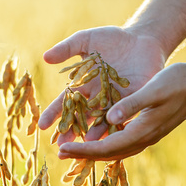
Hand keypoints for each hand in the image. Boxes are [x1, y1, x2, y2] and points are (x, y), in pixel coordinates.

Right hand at [39, 26, 166, 143]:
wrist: (143, 38)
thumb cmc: (113, 39)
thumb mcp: (87, 40)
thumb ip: (67, 48)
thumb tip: (46, 57)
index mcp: (85, 85)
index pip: (66, 102)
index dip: (54, 114)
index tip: (42, 125)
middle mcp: (98, 98)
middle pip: (81, 117)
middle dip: (71, 131)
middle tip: (61, 147)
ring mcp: (116, 102)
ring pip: (102, 121)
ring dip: (94, 134)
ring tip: (86, 146)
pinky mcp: (134, 101)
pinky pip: (125, 116)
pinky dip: (118, 125)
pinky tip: (113, 137)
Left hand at [57, 62, 185, 160]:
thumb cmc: (178, 82)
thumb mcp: (154, 89)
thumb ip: (132, 104)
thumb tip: (109, 117)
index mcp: (143, 130)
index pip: (107, 147)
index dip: (83, 150)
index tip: (63, 149)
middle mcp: (144, 138)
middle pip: (109, 153)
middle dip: (84, 154)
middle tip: (60, 152)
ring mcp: (148, 135)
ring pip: (116, 150)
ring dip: (94, 151)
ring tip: (75, 148)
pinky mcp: (149, 128)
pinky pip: (123, 142)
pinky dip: (107, 143)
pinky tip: (98, 137)